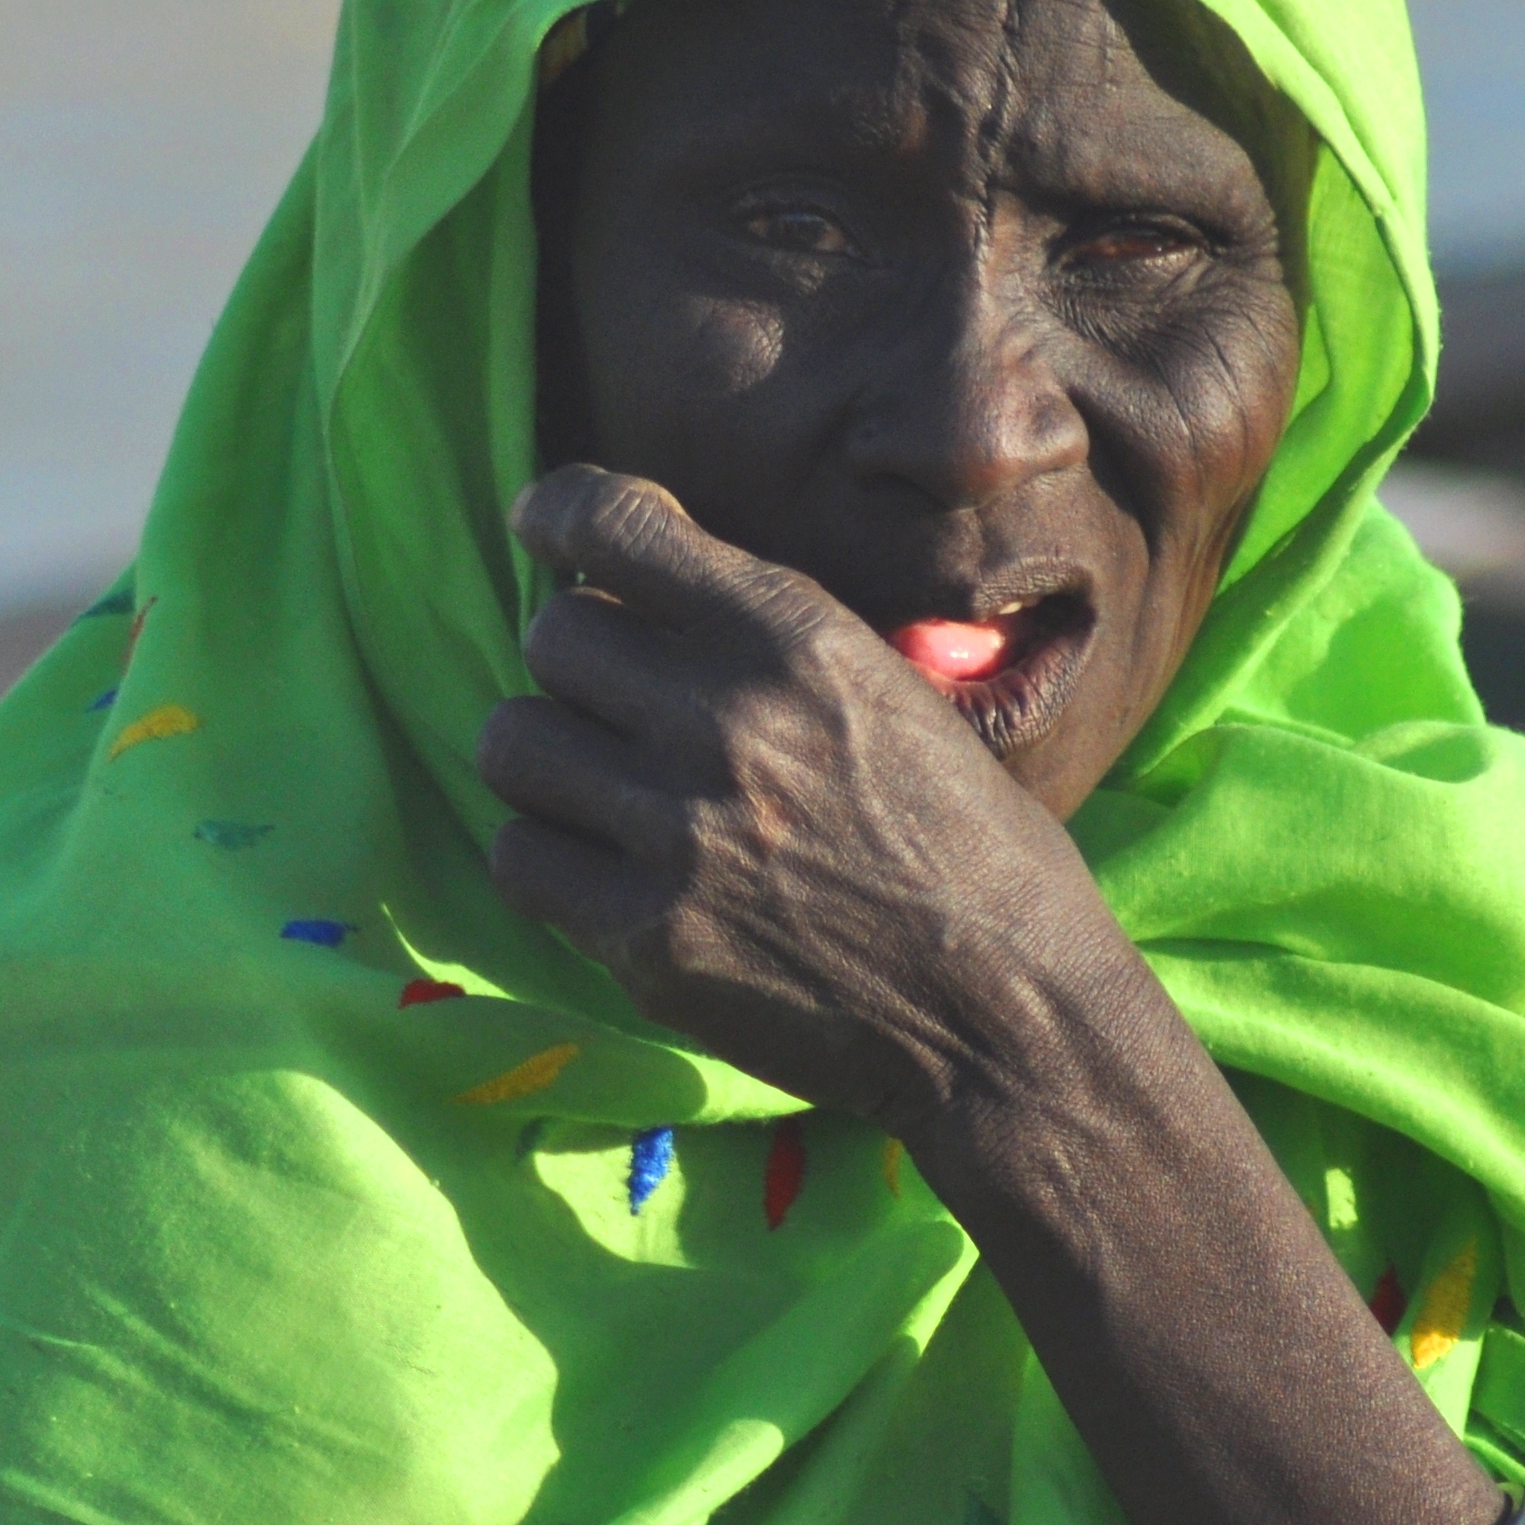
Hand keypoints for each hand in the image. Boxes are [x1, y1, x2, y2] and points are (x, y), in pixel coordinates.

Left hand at [478, 467, 1151, 1135]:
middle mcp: (727, 716)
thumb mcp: (890, 690)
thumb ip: (768, 639)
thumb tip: (639, 601)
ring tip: (599, 791)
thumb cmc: (972, 846)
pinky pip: (520, 858)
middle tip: (618, 709)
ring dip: (548, 759)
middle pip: (552, 635)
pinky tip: (602, 871)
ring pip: (514, 742)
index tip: (541, 528)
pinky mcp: (647, 936)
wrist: (1010, 1009)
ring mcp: (679, 830)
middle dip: (578, 666)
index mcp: (797, 634)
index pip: (612, 522)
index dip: (557, 515)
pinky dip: (548, 859)